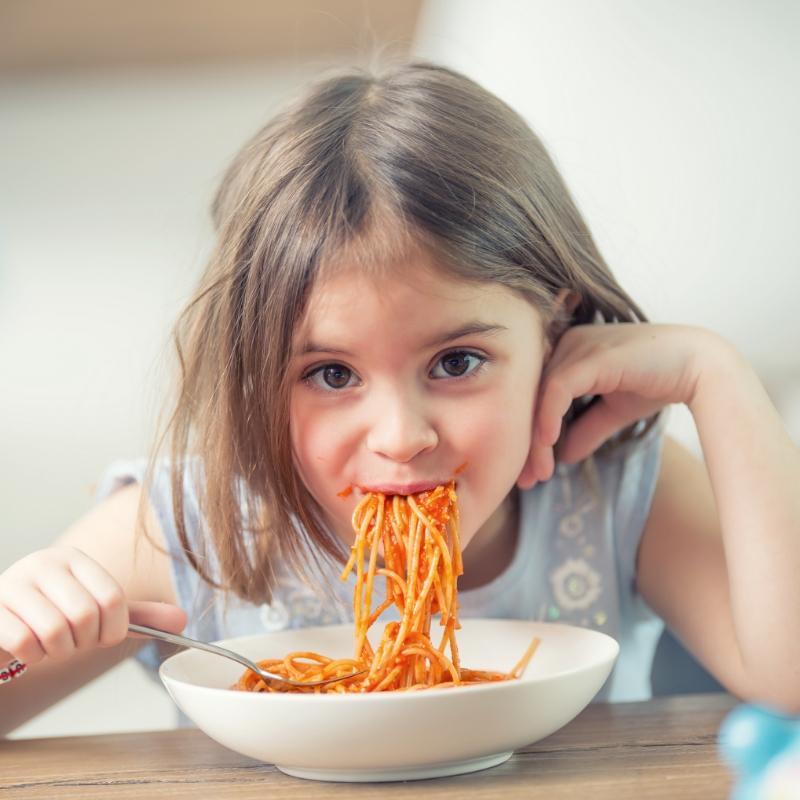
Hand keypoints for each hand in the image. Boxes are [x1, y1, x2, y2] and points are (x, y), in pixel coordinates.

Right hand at [0, 545, 185, 666]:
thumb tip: (183, 620)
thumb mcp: (94, 610)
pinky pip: (24, 643)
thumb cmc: (51, 615)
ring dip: (57, 652)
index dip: (114, 630)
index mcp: (75, 559)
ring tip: (49, 645)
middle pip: (86, 615)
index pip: (113, 598)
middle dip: (83, 643)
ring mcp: (13, 583)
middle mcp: (44, 563)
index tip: (102, 637)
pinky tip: (27, 650)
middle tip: (72, 643)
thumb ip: (136, 616)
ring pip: (54, 631)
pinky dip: (31, 657)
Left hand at [518, 323, 720, 487]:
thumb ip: (586, 429)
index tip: (530, 473)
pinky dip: (548, 417)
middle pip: (532, 398)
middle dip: (527, 443)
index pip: (536, 397)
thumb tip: (563, 456)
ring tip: (538, 474)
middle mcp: (567, 344)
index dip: (529, 436)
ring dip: (536, 440)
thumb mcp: (613, 411)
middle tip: (525, 481)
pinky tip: (549, 444)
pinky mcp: (591, 354)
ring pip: (540, 397)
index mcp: (568, 353)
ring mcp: (577, 346)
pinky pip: (557, 388)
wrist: (701, 368)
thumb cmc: (658, 382)